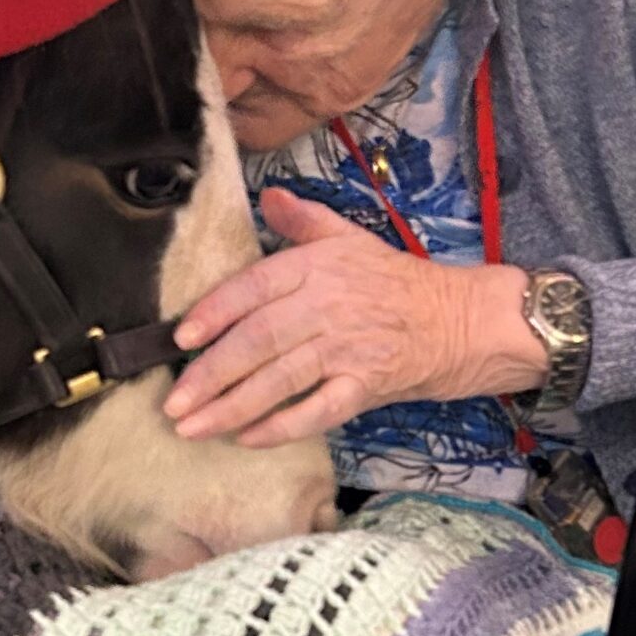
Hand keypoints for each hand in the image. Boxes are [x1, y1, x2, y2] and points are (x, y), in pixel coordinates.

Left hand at [161, 188, 544, 447]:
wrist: (464, 319)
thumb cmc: (398, 281)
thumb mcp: (351, 239)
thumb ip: (303, 222)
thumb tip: (268, 197)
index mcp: (317, 266)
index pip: (253, 288)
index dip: (213, 312)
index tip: (179, 338)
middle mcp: (328, 305)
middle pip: (258, 340)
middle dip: (209, 374)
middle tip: (172, 403)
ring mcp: (348, 348)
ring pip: (279, 379)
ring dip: (231, 406)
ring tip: (192, 427)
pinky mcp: (368, 385)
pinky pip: (317, 410)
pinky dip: (281, 426)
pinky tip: (247, 438)